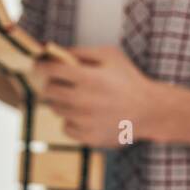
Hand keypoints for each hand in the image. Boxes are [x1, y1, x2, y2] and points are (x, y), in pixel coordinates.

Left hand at [28, 44, 167, 146]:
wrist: (150, 111)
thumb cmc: (129, 80)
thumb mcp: (111, 56)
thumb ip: (82, 52)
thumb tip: (56, 52)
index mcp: (89, 78)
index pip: (51, 70)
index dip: (41, 66)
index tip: (39, 65)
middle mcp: (84, 100)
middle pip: (49, 91)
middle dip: (51, 84)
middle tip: (59, 83)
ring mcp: (85, 121)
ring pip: (56, 110)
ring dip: (62, 102)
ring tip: (79, 99)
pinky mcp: (88, 137)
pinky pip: (66, 127)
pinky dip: (71, 121)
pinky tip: (86, 115)